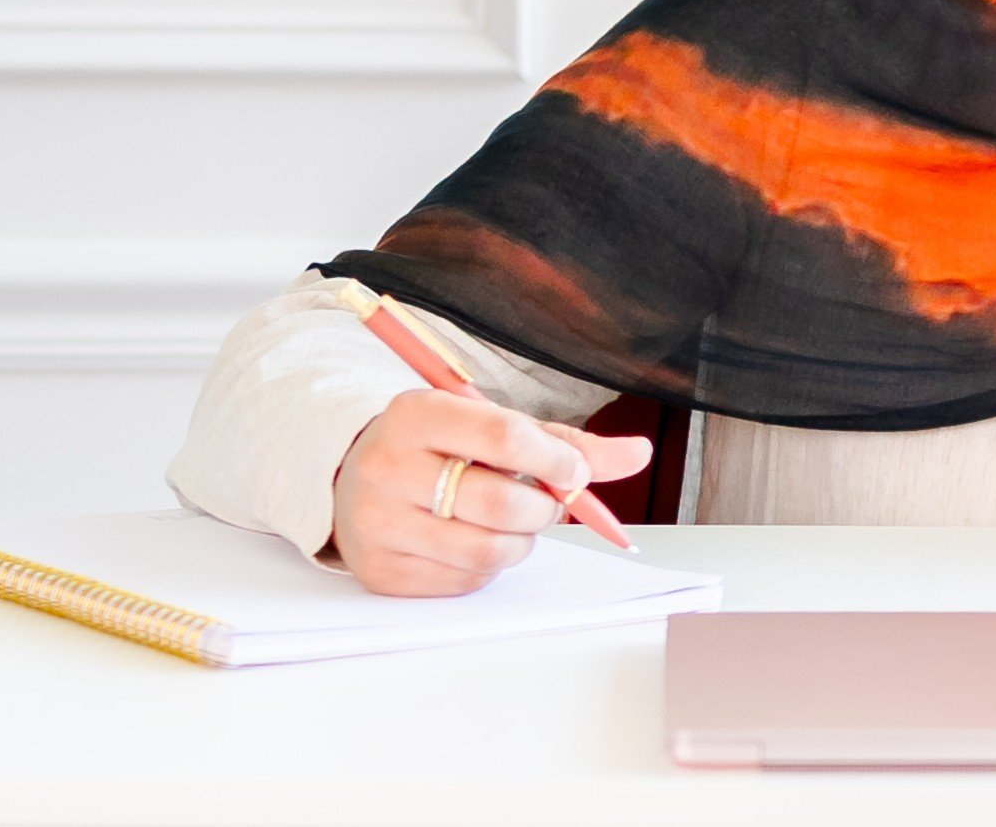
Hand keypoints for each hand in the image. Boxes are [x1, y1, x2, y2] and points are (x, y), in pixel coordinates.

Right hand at [327, 389, 653, 596]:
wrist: (356, 478)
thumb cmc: (440, 447)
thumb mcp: (492, 427)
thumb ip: (565, 441)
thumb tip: (639, 453)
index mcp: (416, 414)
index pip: (502, 435)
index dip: (555, 459)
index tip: (575, 472)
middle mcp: (388, 466)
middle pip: (500, 503)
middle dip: (543, 507)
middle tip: (545, 499)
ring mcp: (379, 524)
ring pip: (488, 551)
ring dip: (521, 541)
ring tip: (512, 520)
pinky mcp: (382, 572)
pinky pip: (465, 582)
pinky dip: (489, 566)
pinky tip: (474, 538)